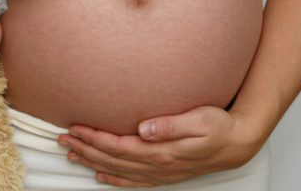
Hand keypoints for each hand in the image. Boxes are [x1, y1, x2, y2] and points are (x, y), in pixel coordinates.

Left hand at [56, 106, 264, 186]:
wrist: (238, 143)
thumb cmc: (219, 126)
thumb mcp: (200, 119)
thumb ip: (171, 124)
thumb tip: (145, 127)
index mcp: (161, 151)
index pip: (118, 146)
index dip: (94, 138)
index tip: (75, 128)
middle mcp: (157, 165)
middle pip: (112, 159)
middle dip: (85, 148)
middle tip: (62, 139)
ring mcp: (160, 172)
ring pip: (118, 170)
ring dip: (92, 162)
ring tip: (71, 154)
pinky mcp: (164, 174)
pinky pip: (132, 180)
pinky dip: (113, 179)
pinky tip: (99, 176)